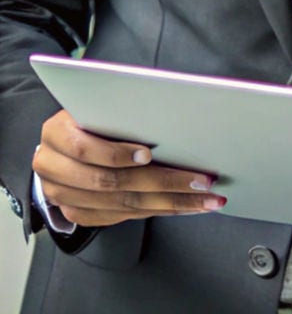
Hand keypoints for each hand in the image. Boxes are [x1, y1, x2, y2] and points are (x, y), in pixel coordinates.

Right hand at [32, 110, 222, 226]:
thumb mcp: (100, 107)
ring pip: (121, 204)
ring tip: (205, 198)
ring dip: (170, 202)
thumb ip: (122, 112)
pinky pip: (121, 217)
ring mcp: (62, 195)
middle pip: (110, 182)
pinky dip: (157, 211)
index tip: (149, 154)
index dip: (116, 153)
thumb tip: (173, 114)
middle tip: (202, 181)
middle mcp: (53, 167)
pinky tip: (185, 206)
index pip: (84, 149)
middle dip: (163, 182)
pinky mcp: (77, 213)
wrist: (64, 145)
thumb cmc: (91, 119)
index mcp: (56, 134)